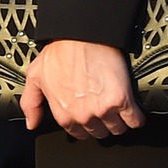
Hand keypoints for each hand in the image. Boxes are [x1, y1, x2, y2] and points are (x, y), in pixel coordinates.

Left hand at [20, 39, 144, 138]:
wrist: (81, 34)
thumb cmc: (60, 50)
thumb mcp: (36, 76)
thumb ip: (31, 103)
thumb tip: (32, 123)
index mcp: (63, 114)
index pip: (79, 134)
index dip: (85, 124)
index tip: (89, 114)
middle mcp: (83, 116)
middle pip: (99, 133)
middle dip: (102, 122)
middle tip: (103, 106)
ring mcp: (103, 110)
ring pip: (118, 129)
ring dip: (119, 120)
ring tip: (118, 106)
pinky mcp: (122, 100)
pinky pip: (135, 121)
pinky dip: (136, 117)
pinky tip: (133, 109)